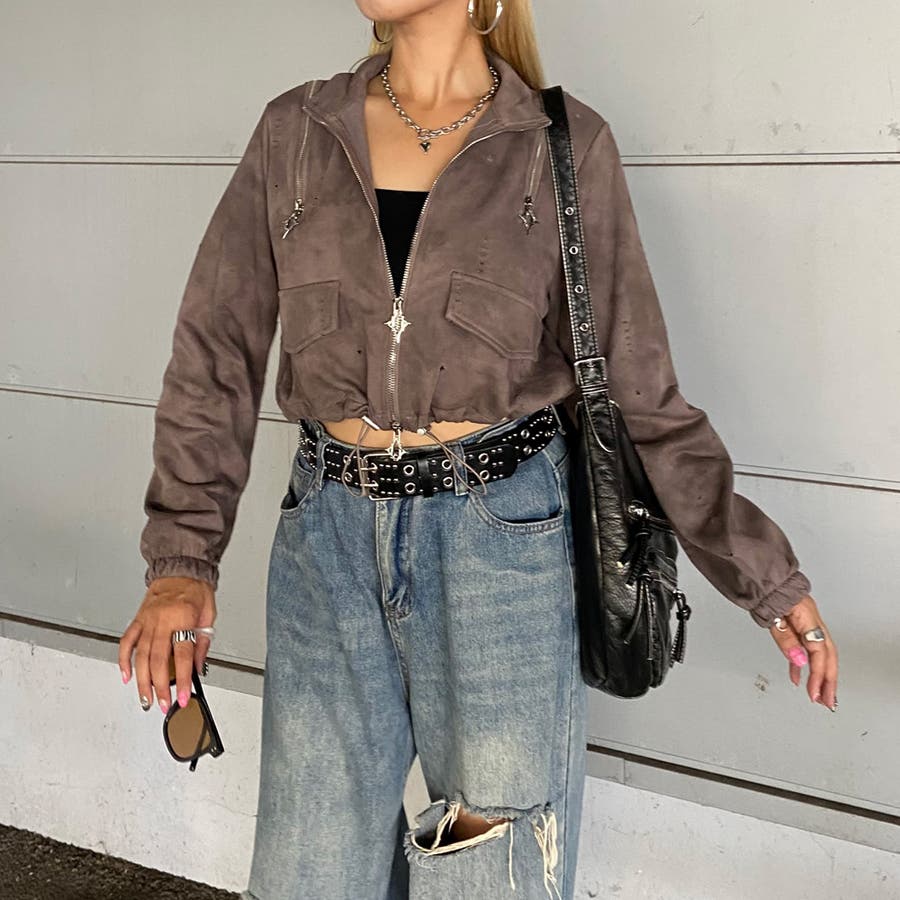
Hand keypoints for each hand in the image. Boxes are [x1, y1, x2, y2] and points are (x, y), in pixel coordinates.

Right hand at [118, 577, 216, 712]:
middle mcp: (162, 620)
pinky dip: (124, 660)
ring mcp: (147, 620)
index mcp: (183, 617)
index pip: (183, 656)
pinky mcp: (138, 619)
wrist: (181, 567)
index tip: (183, 697)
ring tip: (146, 699)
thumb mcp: (209, 615)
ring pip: (141, 656)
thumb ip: (202, 642)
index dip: (183, 680)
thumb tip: (197, 668)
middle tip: (163, 705)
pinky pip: (127, 642)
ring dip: (142, 681)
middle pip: (159, 660)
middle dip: (160, 687)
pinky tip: (126, 676)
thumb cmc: (196, 589)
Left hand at [768, 594, 837, 709]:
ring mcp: (807, 623)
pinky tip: (797, 677)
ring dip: (820, 676)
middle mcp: (812, 620)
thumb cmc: (767, 591)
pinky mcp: (799, 624)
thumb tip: (800, 661)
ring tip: (819, 696)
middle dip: (829, 681)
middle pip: (827, 656)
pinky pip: (805, 647)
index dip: (818, 675)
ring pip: (819, 654)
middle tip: (828, 702)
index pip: (818, 652)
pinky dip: (802, 663)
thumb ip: (786, 639)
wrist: (762, 577)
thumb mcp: (773, 616)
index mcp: (808, 618)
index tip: (814, 694)